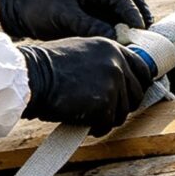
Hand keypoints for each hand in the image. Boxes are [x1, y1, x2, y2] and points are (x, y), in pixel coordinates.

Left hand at [0, 0, 152, 41]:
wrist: (20, 9)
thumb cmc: (40, 7)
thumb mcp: (65, 16)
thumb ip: (90, 25)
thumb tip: (116, 38)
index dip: (133, 13)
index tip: (140, 29)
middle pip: (130, 0)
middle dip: (141, 17)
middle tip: (148, 37)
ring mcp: (99, 2)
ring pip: (125, 12)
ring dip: (133, 26)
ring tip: (141, 44)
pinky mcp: (95, 15)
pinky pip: (115, 22)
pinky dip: (122, 32)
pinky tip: (126, 47)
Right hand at [18, 37, 157, 133]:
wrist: (32, 77)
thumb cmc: (48, 67)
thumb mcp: (81, 52)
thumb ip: (102, 61)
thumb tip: (119, 80)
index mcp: (111, 47)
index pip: (142, 69)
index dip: (139, 85)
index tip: (130, 96)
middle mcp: (116, 62)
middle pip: (136, 94)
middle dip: (123, 106)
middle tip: (105, 111)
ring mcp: (113, 82)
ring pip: (123, 112)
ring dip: (108, 119)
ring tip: (90, 117)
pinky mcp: (105, 103)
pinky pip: (108, 123)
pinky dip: (97, 128)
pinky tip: (85, 124)